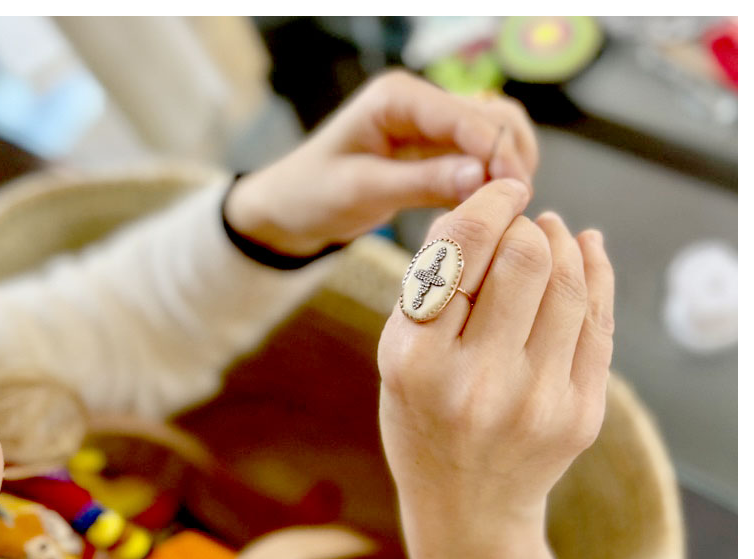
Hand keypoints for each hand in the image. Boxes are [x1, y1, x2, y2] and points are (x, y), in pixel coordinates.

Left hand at [224, 70, 537, 255]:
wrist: (291, 208)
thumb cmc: (313, 194)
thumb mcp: (362, 190)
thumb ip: (422, 181)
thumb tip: (484, 176)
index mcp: (396, 98)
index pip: (464, 115)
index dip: (497, 150)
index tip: (516, 190)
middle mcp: (420, 103)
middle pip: (492, 116)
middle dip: (510, 157)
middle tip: (516, 206)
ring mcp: (430, 126)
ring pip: (493, 136)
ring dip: (508, 167)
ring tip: (508, 210)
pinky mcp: (434, 153)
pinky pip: (477, 160)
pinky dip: (491, 181)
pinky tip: (491, 210)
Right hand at [378, 179, 613, 540]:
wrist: (466, 508)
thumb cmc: (422, 423)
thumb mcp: (398, 356)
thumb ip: (429, 284)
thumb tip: (481, 209)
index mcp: (416, 364)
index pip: (461, 251)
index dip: (489, 204)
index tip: (503, 190)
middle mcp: (477, 384)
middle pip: (527, 258)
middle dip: (526, 224)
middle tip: (521, 220)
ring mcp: (537, 402)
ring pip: (571, 282)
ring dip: (562, 243)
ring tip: (549, 235)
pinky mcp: (580, 415)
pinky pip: (599, 321)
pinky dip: (595, 274)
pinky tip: (585, 253)